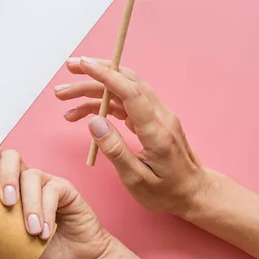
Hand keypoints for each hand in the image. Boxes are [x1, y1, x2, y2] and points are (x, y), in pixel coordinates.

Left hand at [0, 145, 112, 258]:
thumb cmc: (33, 254)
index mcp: (2, 187)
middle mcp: (22, 179)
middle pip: (12, 157)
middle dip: (7, 174)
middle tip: (6, 201)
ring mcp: (44, 183)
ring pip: (32, 175)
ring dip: (30, 203)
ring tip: (30, 230)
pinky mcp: (65, 189)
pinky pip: (53, 190)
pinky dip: (48, 211)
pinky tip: (45, 233)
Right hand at [56, 56, 213, 216]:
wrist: (194, 193)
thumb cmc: (167, 192)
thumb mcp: (137, 179)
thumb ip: (115, 150)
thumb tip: (94, 122)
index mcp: (156, 131)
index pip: (130, 92)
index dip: (106, 75)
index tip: (84, 65)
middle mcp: (159, 117)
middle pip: (126, 82)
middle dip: (95, 72)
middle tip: (69, 69)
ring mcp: (156, 116)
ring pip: (122, 91)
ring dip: (93, 90)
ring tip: (64, 100)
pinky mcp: (150, 121)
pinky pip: (124, 104)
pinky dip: (100, 105)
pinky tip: (81, 113)